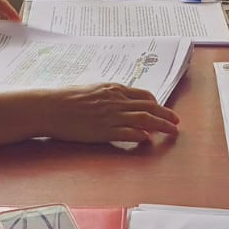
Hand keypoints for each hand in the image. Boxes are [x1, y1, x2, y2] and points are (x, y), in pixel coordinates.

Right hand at [43, 83, 180, 144]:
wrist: (52, 107)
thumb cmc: (66, 98)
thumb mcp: (91, 89)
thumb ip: (107, 95)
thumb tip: (118, 101)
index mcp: (114, 89)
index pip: (143, 95)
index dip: (156, 104)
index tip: (161, 109)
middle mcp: (117, 101)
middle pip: (150, 107)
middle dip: (166, 115)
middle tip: (177, 121)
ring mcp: (112, 116)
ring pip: (145, 120)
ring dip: (162, 125)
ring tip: (172, 131)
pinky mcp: (105, 131)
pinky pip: (129, 133)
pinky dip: (141, 136)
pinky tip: (148, 139)